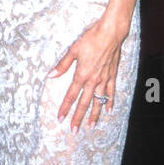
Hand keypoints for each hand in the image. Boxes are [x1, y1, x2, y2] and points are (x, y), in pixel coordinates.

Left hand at [50, 17, 127, 131]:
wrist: (111, 33)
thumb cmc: (91, 39)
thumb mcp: (73, 50)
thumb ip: (63, 65)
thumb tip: (51, 75)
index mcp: (82, 75)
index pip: (71, 96)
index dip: (65, 108)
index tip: (60, 119)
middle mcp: (93, 80)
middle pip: (84, 103)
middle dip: (78, 118)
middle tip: (74, 131)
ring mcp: (104, 79)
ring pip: (99, 101)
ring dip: (94, 115)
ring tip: (91, 126)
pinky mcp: (112, 76)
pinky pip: (111, 92)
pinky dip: (110, 102)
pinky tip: (109, 111)